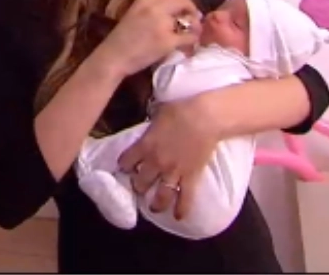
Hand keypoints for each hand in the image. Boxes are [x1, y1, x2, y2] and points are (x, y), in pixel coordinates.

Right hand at [92, 0, 200, 81]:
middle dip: (192, 10)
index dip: (183, 1)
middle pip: (182, 1)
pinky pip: (189, 37)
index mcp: (144, 0)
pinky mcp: (167, 41)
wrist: (112, 58)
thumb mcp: (134, 15)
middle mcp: (153, 8)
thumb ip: (151, 9)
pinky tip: (188, 46)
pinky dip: (193, 41)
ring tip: (192, 34)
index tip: (185, 10)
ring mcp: (161, 24)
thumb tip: (175, 11)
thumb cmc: (121, 40)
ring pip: (189, 19)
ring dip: (195, 26)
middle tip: (194, 21)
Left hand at [116, 95, 220, 219]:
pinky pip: (185, 198)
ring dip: (155, 204)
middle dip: (137, 186)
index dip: (124, 165)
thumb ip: (151, 124)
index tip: (125, 167)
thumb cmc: (180, 110)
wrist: (204, 117)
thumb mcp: (158, 113)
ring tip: (154, 207)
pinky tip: (178, 217)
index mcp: (145, 146)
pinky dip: (182, 209)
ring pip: (160, 195)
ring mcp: (173, 172)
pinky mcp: (190, 177)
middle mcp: (155, 163)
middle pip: (140, 182)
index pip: (126, 161)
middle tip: (139, 187)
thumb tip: (148, 121)